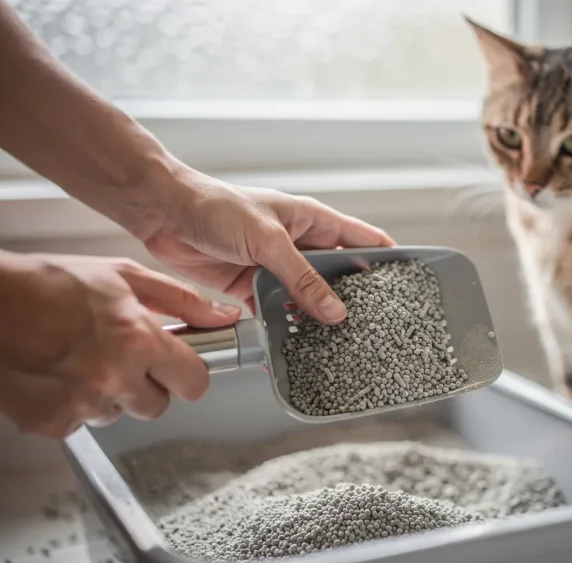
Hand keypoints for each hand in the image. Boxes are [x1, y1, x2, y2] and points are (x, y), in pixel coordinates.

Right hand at [0, 252, 240, 437]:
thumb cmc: (45, 283)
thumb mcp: (123, 276)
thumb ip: (181, 300)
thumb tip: (223, 316)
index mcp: (137, 340)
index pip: (194, 382)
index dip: (188, 373)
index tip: (179, 367)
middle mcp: (113, 378)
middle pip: (158, 405)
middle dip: (147, 384)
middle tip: (120, 355)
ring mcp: (82, 405)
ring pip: (118, 414)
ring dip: (108, 393)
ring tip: (80, 358)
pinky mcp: (52, 424)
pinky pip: (81, 424)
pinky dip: (73, 404)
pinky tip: (57, 373)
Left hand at [141, 172, 394, 323]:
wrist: (164, 213)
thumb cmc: (216, 207)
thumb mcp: (268, 240)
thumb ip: (302, 277)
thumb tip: (334, 310)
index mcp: (313, 221)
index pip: (363, 240)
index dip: (387, 261)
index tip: (407, 287)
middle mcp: (300, 244)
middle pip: (338, 276)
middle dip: (353, 300)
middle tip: (372, 327)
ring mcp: (277, 267)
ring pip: (308, 299)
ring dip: (317, 319)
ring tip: (336, 344)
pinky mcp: (253, 288)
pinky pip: (277, 313)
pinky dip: (285, 329)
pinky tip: (295, 346)